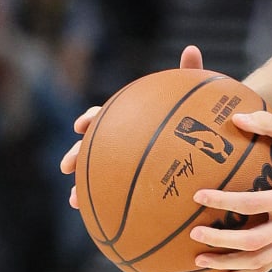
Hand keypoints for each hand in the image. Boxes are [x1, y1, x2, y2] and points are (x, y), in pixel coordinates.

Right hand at [61, 46, 202, 209]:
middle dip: (76, 155)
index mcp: (130, 117)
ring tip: (75, 201)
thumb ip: (190, 73)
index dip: (91, 118)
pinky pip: (117, 197)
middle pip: (92, 146)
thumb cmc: (196, 115)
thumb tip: (191, 47)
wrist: (204, 140)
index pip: (104, 114)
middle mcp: (121, 139)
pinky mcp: (133, 183)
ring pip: (97, 175)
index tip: (83, 124)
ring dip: (83, 188)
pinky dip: (107, 208)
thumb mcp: (194, 95)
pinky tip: (103, 224)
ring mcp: (125, 162)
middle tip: (66, 165)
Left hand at [188, 114, 271, 271]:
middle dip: (221, 242)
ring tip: (199, 261)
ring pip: (258, 262)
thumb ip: (267, 123)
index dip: (223, 201)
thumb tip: (234, 118)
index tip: (198, 195)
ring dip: (228, 266)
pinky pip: (267, 266)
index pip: (253, 203)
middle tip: (194, 235)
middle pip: (253, 242)